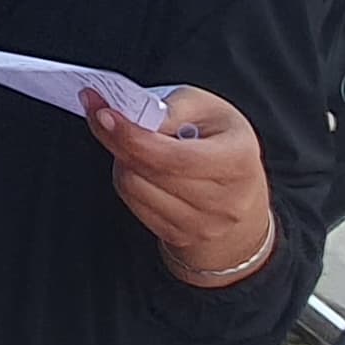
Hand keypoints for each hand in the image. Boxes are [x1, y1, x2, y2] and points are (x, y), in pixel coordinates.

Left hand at [83, 86, 276, 287]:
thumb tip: (135, 115)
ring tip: (132, 141)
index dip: (134, 136)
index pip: (176, 157)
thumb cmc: (225, 143)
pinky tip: (137, 165)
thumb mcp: (211, 110)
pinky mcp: (179, 237)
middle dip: (117, 139)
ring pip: (134, 187)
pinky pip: (133, 204)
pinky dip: (127, 179)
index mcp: (237, 161)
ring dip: (122, 159)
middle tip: (101, 114)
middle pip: (149, 171)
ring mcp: (201, 225)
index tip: (103, 113)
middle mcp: (224, 201)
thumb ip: (176, 107)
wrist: (243, 196)